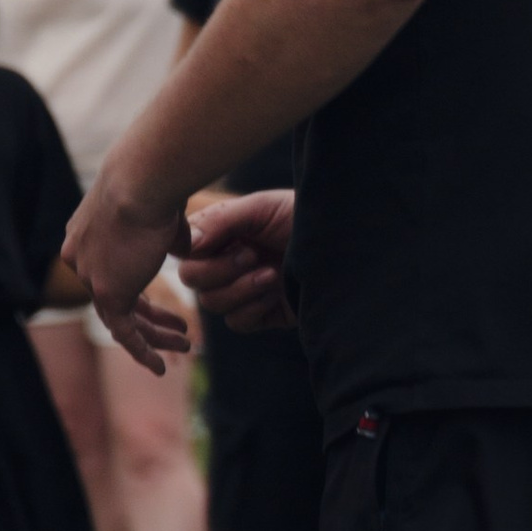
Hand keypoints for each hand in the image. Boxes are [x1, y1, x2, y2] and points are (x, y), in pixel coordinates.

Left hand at [65, 163, 192, 369]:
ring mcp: (91, 277)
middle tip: (177, 328)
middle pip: (115, 298)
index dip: (140, 291)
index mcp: (87, 236)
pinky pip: (125, 332)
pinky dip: (142, 351)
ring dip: (154, 336)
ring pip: (121, 318)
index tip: (165, 304)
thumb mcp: (165, 214)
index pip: (111, 272)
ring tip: (184, 345)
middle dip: (150, 317)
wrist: (143, 181)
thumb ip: (171, 238)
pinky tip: (160, 366)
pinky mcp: (107, 294)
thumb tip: (185, 251)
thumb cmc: (156, 185)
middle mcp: (82, 258)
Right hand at [175, 188, 295, 331]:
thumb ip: (222, 221)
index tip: (229, 241)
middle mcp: (228, 261)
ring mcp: (243, 288)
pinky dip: (253, 308)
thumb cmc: (301, 217)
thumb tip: (189, 244)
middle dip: (219, 271)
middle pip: (192, 279)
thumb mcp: (262, 208)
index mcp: (222, 233)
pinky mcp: (262, 314)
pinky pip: (237, 322)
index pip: (185, 250)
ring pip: (212, 303)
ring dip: (240, 289)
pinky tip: (276, 290)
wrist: (345, 245)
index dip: (197, 252)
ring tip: (271, 273)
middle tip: (252, 255)